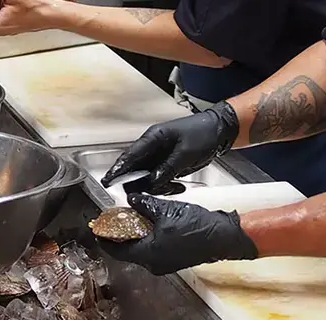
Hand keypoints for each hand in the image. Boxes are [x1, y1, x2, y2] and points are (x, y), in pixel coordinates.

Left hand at [95, 193, 257, 274]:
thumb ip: (143, 204)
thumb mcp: (164, 210)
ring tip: (125, 215)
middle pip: (127, 249)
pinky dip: (144, 235)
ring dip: (131, 232)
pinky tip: (144, 220)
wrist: (222, 236)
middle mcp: (154, 262)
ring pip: (139, 247)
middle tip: (110, 218)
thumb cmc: (194, 225)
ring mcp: (164, 261)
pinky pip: (151, 247)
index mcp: (149, 254)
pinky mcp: (172, 256)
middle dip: (117, 233)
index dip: (104, 238)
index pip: (117, 250)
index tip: (95, 228)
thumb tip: (130, 198)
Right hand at [102, 101, 239, 191]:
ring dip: (158, 186)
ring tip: (176, 187)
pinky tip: (179, 186)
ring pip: (148, 176)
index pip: (130, 155)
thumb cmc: (201, 135)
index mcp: (153, 138)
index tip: (107, 181)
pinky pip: (159, 178)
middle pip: (136, 168)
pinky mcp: (167, 163)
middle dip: (142, 183)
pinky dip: (166, 185)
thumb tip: (151, 182)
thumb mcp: (185, 153)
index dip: (118, 169)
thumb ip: (167, 168)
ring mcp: (159, 155)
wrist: (218, 132)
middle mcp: (152, 147)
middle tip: (151, 194)